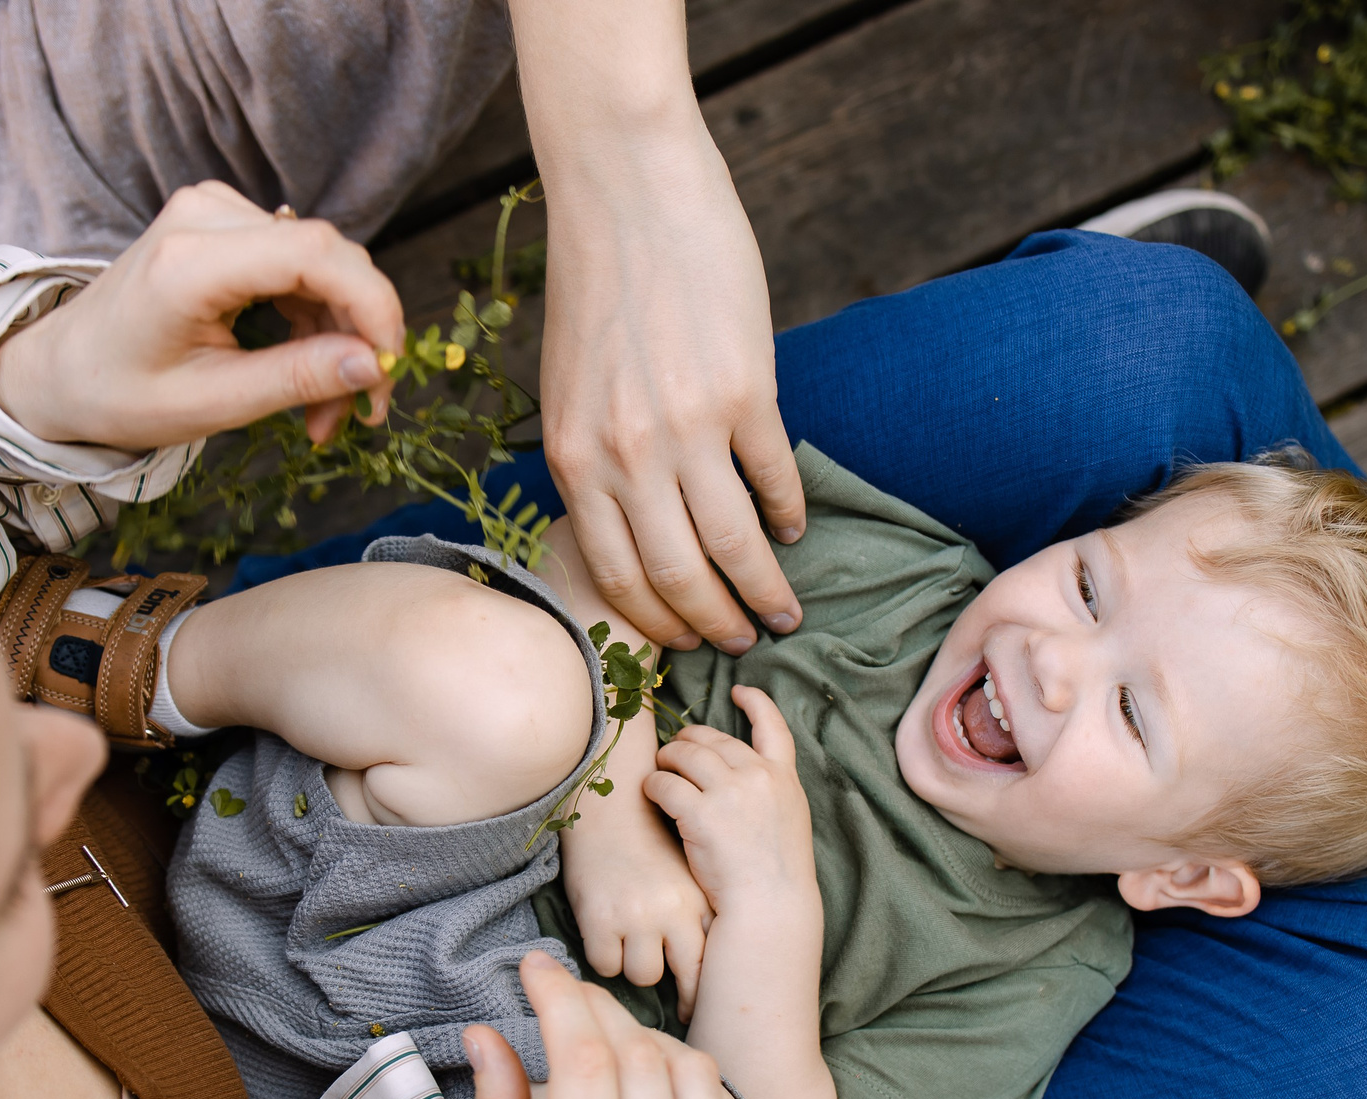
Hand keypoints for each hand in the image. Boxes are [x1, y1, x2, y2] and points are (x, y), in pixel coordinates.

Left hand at [0, 181, 402, 450]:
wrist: (62, 370)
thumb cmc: (120, 392)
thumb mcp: (211, 404)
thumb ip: (296, 380)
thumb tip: (374, 366)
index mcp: (190, 261)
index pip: (315, 253)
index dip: (373, 305)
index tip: (392, 370)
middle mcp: (204, 215)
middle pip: (326, 256)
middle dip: (359, 336)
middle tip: (364, 412)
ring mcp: (213, 211)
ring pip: (321, 265)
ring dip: (338, 339)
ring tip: (325, 413)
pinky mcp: (223, 223)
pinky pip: (298, 265)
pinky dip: (315, 322)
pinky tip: (308, 372)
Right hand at [468, 953, 759, 1098]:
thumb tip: (487, 1032)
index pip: (585, 1060)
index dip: (560, 996)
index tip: (536, 968)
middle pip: (642, 1056)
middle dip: (600, 1009)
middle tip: (568, 999)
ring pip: (695, 1079)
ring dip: (650, 1044)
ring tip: (612, 1047)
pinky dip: (687, 1098)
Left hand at [538, 120, 807, 653]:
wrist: (627, 187)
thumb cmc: (594, 281)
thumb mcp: (570, 383)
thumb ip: (598, 454)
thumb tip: (639, 518)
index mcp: (574, 457)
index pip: (616, 576)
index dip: (657, 623)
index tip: (686, 643)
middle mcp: (625, 454)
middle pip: (678, 576)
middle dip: (716, 624)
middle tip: (745, 643)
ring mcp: (687, 426)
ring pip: (734, 543)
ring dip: (764, 588)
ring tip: (786, 610)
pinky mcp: (745, 391)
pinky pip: (775, 477)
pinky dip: (790, 513)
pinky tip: (797, 527)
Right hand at [561, 811, 710, 1022]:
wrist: (607, 802)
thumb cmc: (648, 839)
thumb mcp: (686, 870)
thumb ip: (699, 911)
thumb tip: (714, 962)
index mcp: (699, 898)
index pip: (712, 958)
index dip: (709, 988)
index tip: (704, 1007)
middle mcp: (673, 909)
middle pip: (683, 975)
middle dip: (682, 993)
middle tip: (681, 1011)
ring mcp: (637, 915)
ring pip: (643, 974)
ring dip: (636, 964)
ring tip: (631, 943)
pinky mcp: (601, 918)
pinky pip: (606, 964)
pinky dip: (604, 955)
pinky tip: (604, 934)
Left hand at [641, 687, 817, 920]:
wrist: (769, 906)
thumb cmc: (773, 876)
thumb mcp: (787, 822)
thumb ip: (768, 793)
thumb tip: (736, 775)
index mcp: (783, 778)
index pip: (773, 727)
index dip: (756, 703)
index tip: (740, 690)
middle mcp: (758, 776)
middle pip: (713, 738)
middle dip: (689, 739)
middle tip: (675, 749)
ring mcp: (730, 792)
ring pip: (684, 753)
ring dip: (666, 758)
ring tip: (659, 770)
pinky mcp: (700, 813)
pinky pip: (664, 784)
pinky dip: (653, 785)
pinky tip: (650, 794)